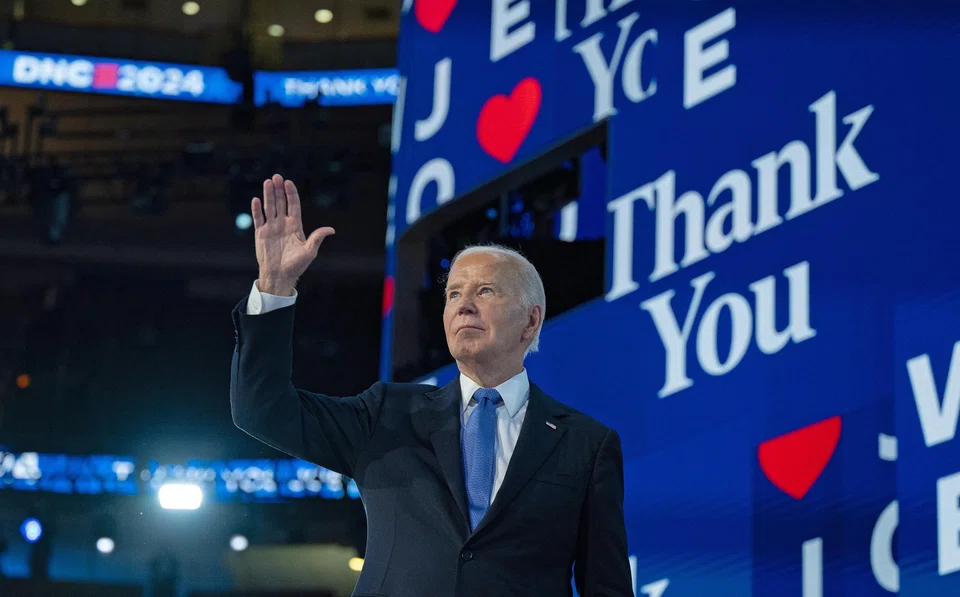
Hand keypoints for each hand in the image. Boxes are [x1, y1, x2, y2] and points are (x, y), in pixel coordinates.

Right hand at [252, 174, 334, 295]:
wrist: (279, 276)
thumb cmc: (296, 265)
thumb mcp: (309, 251)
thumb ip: (317, 238)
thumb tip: (331, 230)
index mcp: (295, 226)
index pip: (293, 205)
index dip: (291, 194)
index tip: (289, 182)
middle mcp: (283, 224)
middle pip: (281, 202)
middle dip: (279, 190)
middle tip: (277, 177)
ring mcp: (272, 227)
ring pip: (269, 207)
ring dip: (268, 195)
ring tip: (267, 182)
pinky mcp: (261, 233)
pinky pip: (258, 218)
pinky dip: (257, 209)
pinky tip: (256, 199)